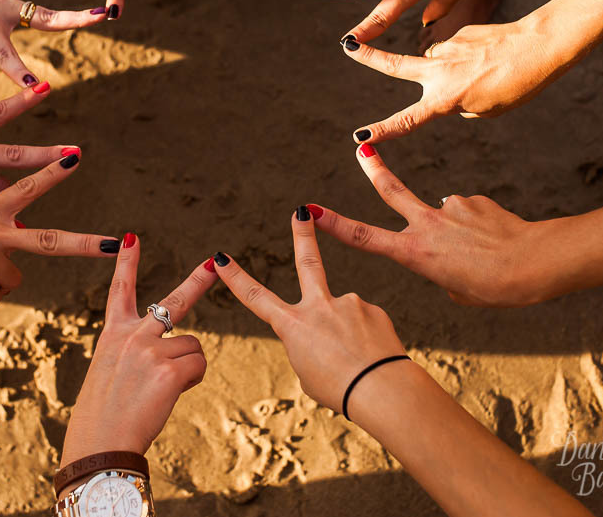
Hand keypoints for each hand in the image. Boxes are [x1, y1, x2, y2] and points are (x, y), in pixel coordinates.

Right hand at [61, 236, 215, 464]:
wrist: (100, 442)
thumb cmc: (104, 415)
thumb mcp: (110, 372)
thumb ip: (134, 353)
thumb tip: (169, 355)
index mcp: (112, 333)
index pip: (119, 290)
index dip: (126, 263)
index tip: (131, 237)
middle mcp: (132, 335)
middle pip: (174, 301)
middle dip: (198, 281)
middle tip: (214, 262)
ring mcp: (151, 350)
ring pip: (193, 346)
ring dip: (186, 367)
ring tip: (160, 390)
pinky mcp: (169, 369)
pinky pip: (198, 366)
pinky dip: (191, 381)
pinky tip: (170, 394)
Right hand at [212, 210, 405, 410]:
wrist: (382, 390)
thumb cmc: (340, 391)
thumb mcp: (308, 373)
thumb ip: (309, 344)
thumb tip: (325, 330)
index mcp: (293, 327)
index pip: (255, 297)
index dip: (234, 277)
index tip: (220, 257)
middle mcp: (318, 307)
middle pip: (307, 262)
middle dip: (302, 235)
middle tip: (302, 211)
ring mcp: (348, 303)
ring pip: (342, 316)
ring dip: (347, 334)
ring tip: (356, 361)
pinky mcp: (372, 309)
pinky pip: (365, 324)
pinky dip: (366, 339)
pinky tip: (372, 357)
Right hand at [311, 145, 551, 306]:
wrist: (533, 263)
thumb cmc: (494, 288)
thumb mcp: (456, 291)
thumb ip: (440, 268)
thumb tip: (445, 243)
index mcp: (415, 253)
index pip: (365, 237)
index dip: (335, 225)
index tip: (312, 210)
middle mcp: (426, 225)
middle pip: (391, 190)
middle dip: (374, 169)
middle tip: (362, 147)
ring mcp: (450, 208)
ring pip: (443, 214)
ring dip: (456, 229)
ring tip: (483, 250)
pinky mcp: (473, 200)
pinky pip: (469, 213)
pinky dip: (477, 226)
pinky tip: (496, 240)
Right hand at [345, 13, 568, 142]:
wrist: (539, 45)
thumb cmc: (518, 84)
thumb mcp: (487, 109)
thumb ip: (459, 103)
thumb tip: (447, 88)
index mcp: (445, 98)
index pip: (406, 120)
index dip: (382, 131)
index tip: (359, 138)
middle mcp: (439, 71)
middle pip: (394, 65)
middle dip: (368, 57)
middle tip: (347, 45)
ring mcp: (448, 48)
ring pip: (437, 61)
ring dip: (451, 68)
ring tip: (485, 72)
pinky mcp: (461, 32)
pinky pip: (456, 50)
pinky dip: (467, 57)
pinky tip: (490, 58)